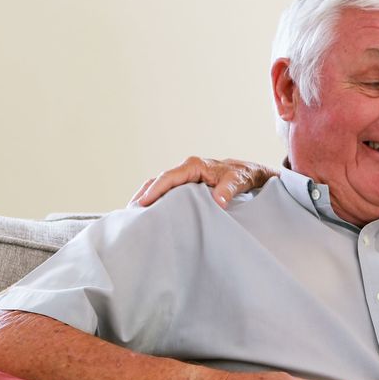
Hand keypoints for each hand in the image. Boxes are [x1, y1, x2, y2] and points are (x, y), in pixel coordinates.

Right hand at [129, 156, 279, 207]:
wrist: (248, 172)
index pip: (169, 177)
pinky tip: (148, 211)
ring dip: (146, 196)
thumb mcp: (237, 181)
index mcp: (194, 166)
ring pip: (159, 184)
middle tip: (130, 212)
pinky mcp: (185, 184)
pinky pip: (166, 189)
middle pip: (158, 180)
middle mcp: (186, 168)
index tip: (143, 203)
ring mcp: (184, 176)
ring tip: (133, 214)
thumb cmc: (242, 175)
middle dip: (143, 195)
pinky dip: (155, 198)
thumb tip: (218, 201)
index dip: (155, 190)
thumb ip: (227, 190)